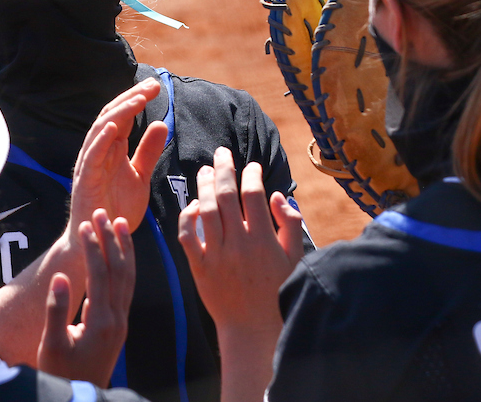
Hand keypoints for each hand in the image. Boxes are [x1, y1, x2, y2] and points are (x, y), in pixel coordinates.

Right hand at [38, 209, 134, 385]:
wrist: (81, 398)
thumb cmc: (61, 373)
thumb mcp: (51, 344)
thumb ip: (56, 310)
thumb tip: (62, 276)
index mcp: (100, 322)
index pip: (100, 275)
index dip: (93, 248)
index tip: (86, 225)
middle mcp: (116, 319)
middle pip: (119, 271)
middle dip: (112, 240)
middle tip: (103, 213)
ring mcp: (120, 322)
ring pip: (128, 278)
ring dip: (124, 249)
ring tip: (119, 224)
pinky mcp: (119, 326)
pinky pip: (127, 288)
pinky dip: (125, 266)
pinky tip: (121, 255)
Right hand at [69, 79, 167, 237]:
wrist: (102, 241)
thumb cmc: (117, 210)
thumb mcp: (140, 177)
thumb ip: (148, 152)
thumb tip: (162, 124)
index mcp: (112, 149)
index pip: (124, 116)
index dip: (138, 99)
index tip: (156, 86)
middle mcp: (98, 152)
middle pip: (112, 116)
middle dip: (131, 98)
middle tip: (151, 84)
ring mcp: (89, 164)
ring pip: (101, 130)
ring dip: (120, 112)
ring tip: (138, 99)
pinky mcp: (84, 181)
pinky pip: (91, 156)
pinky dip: (101, 139)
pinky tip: (115, 126)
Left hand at [178, 147, 303, 333]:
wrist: (253, 327)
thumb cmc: (277, 290)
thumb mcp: (294, 257)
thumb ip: (290, 223)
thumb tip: (275, 194)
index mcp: (264, 240)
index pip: (254, 195)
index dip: (252, 174)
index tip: (252, 165)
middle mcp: (238, 244)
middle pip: (227, 195)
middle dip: (224, 168)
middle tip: (222, 152)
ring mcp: (216, 255)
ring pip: (206, 210)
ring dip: (204, 186)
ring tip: (205, 171)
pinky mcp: (199, 267)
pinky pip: (187, 235)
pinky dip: (187, 217)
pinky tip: (193, 205)